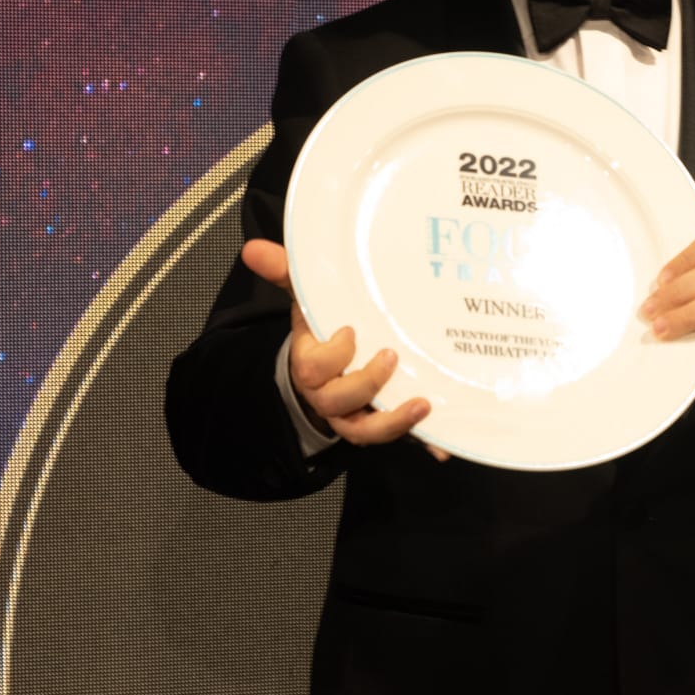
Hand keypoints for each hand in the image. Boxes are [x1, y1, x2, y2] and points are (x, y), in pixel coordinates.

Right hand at [242, 238, 437, 450]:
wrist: (323, 367)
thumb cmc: (319, 331)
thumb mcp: (305, 300)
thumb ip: (285, 272)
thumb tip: (253, 249)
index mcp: (309, 365)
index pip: (312, 368)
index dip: (332, 355)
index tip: (351, 331)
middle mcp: (328, 395)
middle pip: (338, 401)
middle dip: (366, 382)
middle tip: (391, 356)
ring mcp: (353, 414)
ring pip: (364, 430)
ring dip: (393, 421)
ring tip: (422, 403)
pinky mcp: (378, 423)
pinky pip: (394, 438)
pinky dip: (418, 440)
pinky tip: (441, 445)